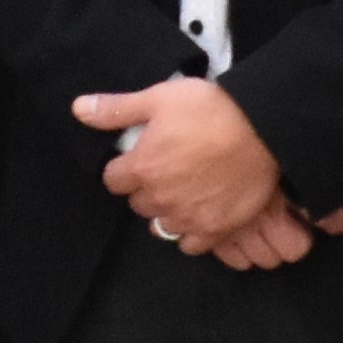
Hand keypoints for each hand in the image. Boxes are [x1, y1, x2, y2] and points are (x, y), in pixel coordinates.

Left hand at [77, 76, 304, 251]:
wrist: (264, 131)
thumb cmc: (211, 110)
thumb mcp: (160, 98)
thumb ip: (117, 109)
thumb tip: (78, 110)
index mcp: (141, 168)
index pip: (113, 180)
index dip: (125, 168)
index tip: (141, 158)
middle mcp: (159, 198)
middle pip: (138, 203)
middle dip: (146, 188)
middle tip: (168, 169)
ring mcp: (187, 218)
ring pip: (161, 225)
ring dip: (167, 210)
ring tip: (185, 191)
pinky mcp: (214, 230)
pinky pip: (190, 244)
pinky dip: (191, 232)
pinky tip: (200, 213)